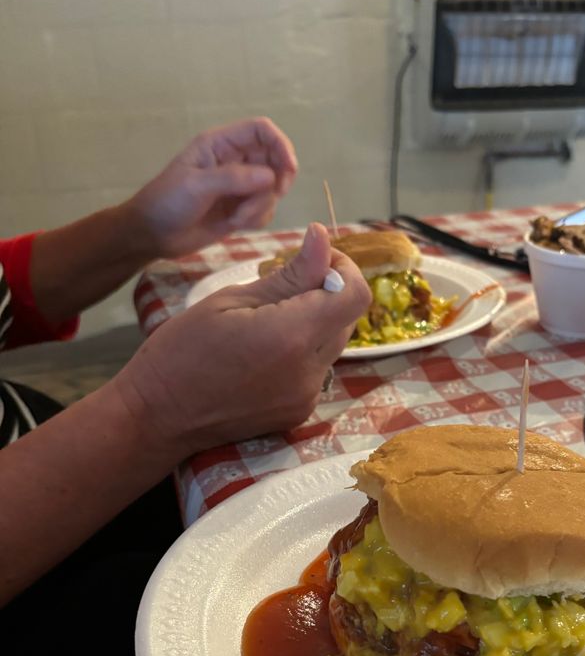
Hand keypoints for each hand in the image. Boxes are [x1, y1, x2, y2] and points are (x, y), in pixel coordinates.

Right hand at [114, 224, 370, 454]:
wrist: (158, 416)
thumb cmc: (181, 351)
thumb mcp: (230, 300)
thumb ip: (289, 274)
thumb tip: (323, 238)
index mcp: (292, 336)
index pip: (355, 295)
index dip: (344, 269)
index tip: (317, 258)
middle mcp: (309, 372)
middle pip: (346, 319)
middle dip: (326, 294)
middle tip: (285, 283)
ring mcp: (306, 397)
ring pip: (332, 345)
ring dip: (314, 322)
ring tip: (268, 318)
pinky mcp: (298, 412)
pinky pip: (317, 370)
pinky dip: (302, 352)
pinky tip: (264, 350)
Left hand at [126, 117, 298, 259]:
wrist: (153, 235)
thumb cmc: (167, 202)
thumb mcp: (197, 185)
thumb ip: (233, 178)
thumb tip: (271, 177)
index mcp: (221, 144)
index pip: (262, 130)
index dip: (280, 145)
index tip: (288, 171)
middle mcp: (235, 161)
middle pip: (275, 160)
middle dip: (275, 183)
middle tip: (266, 199)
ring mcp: (240, 186)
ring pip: (272, 189)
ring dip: (261, 206)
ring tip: (237, 218)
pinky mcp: (241, 209)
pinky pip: (265, 210)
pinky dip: (257, 219)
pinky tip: (236, 225)